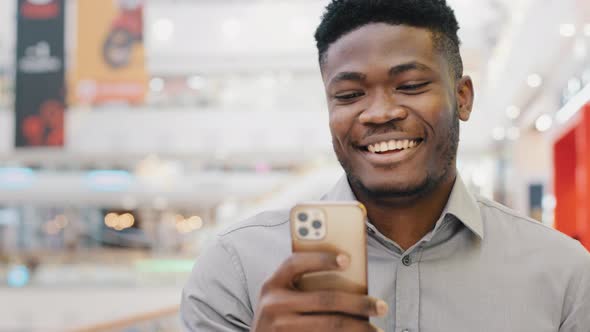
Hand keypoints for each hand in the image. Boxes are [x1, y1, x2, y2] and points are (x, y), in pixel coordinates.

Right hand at [251, 252, 386, 330]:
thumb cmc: (279, 315)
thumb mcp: (282, 295)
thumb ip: (303, 283)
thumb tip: (349, 276)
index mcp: (272, 284)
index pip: (296, 263)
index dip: (321, 259)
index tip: (348, 259)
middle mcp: (273, 305)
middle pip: (325, 299)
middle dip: (359, 303)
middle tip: (381, 306)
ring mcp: (281, 328)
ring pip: (331, 325)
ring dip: (359, 327)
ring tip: (376, 328)